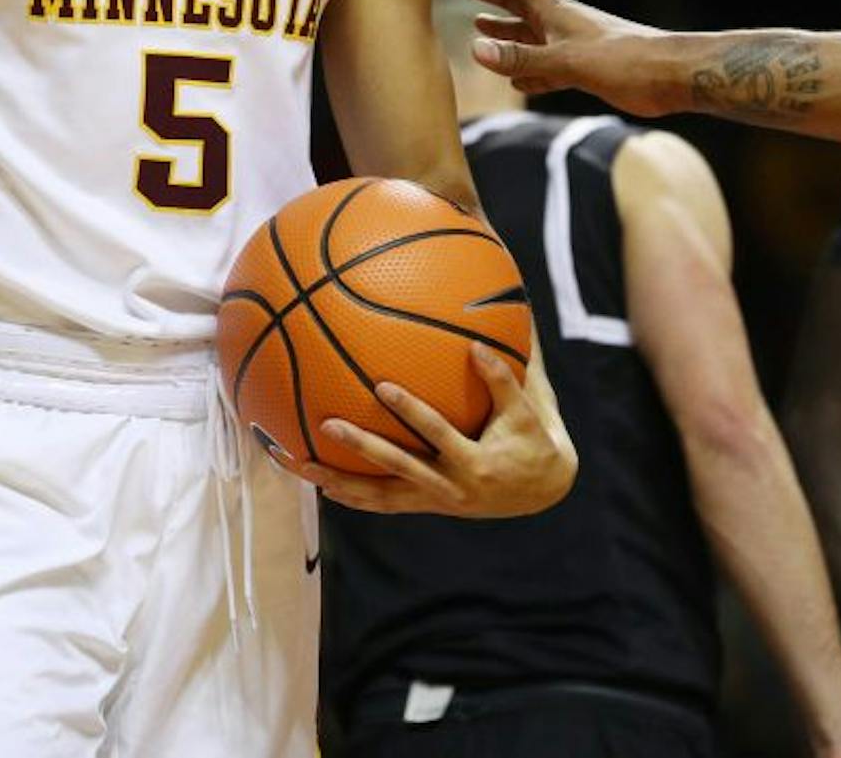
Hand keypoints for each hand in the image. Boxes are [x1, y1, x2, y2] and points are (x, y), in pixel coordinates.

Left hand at [299, 343, 575, 516]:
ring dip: (335, 481)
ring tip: (297, 463)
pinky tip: (316, 477)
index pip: (438, 434)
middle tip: (327, 424)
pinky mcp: (423, 507)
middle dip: (361, 449)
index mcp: (474, 463)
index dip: (411, 412)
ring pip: (377, 497)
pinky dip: (348, 492)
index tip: (381, 387)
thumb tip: (480, 333)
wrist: (542, 490)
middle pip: (397, 470)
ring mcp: (433, 501)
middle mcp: (449, 489)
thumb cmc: (533, 439)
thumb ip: (504, 374)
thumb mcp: (528, 408)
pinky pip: (379, 502)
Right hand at [455, 0, 669, 113]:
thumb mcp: (567, 59)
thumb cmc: (624, 61)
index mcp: (557, 12)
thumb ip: (522, 57)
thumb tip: (476, 50)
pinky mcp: (585, 70)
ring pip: (530, 36)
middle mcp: (562, 24)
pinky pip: (546, 68)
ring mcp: (573, 46)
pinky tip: (517, 80)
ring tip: (480, 24)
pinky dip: (529, 71)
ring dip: (506, 30)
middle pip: (518, 3)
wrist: (670, 76)